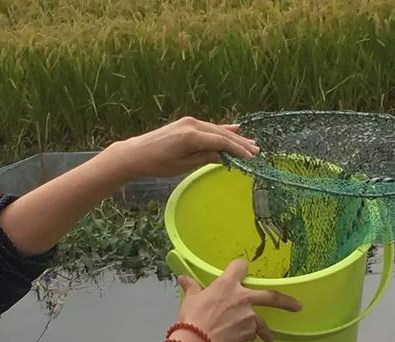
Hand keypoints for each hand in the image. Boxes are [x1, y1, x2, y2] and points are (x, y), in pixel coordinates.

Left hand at [111, 116, 258, 178]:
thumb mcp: (183, 165)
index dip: (237, 150)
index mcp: (191, 136)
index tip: (251, 157)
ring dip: (234, 137)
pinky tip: (235, 128)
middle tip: (257, 151)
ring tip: (251, 144)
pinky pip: (208, 127)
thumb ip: (205, 158)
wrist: (136, 153)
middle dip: (240, 143)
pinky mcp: (186, 123)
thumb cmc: (158, 164)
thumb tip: (225, 156)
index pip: (221, 141)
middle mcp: (192, 125)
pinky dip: (222, 129)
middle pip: (222, 133)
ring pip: (217, 129)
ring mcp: (189, 122)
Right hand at [174, 258, 300, 341]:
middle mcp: (243, 297)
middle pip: (271, 296)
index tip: (243, 268)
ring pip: (261, 322)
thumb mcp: (191, 299)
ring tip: (269, 337)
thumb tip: (182, 278)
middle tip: (297, 306)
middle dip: (286, 302)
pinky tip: (238, 341)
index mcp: (227, 284)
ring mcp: (249, 316)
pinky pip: (250, 334)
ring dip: (265, 330)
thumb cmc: (192, 317)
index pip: (240, 266)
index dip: (240, 266)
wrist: (197, 341)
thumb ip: (191, 287)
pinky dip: (246, 336)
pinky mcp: (249, 333)